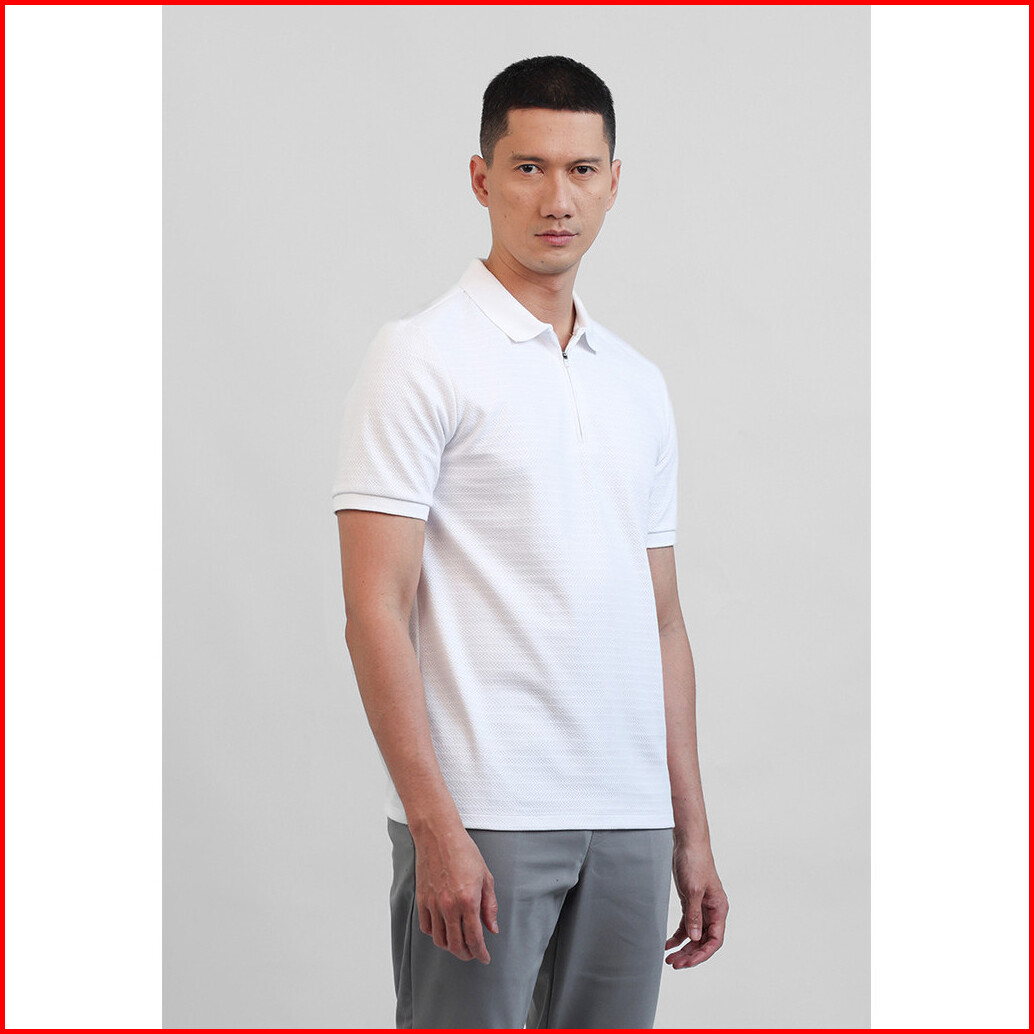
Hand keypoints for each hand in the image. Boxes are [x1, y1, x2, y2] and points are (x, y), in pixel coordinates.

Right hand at [413, 825, 498, 963]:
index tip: (484, 957)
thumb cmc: (463, 851)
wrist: (439, 836)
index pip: (474, 938)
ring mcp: (433, 904)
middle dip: (466, 954)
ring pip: (440, 940)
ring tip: (458, 944)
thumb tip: (492, 928)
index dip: (481, 953)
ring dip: (450, 947)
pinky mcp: (422, 900)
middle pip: (456, 945)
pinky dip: (435, 934)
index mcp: (468, 900)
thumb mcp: (485, 876)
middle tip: (472, 953)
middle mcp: (449, 906)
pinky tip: (443, 930)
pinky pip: (426, 927)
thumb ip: (490, 905)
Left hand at [665, 841, 727, 968]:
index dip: (702, 954)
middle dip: (690, 954)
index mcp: (719, 909)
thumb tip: (694, 938)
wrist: (687, 843)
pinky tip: (667, 944)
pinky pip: (686, 925)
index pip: (715, 940)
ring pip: (694, 935)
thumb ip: (694, 915)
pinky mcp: (690, 902)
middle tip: (674, 964)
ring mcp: (701, 908)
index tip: (688, 963)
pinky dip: (678, 936)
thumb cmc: (695, 862)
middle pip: (703, 941)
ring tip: (670, 959)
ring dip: (683, 948)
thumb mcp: (694, 890)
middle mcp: (712, 911)